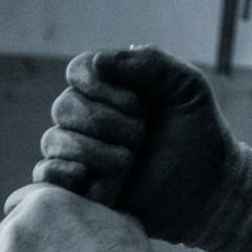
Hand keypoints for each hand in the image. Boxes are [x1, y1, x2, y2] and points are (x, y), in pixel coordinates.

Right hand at [34, 46, 251, 251]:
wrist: (207, 190)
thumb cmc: (199, 134)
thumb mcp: (187, 88)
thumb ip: (151, 63)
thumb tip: (98, 62)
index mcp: (112, 88)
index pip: (79, 71)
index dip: (101, 84)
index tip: (139, 103)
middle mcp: (88, 118)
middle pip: (64, 106)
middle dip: (103, 120)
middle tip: (141, 135)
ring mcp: (79, 153)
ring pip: (54, 140)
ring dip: (92, 150)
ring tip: (128, 162)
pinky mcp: (76, 188)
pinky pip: (45, 175)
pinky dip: (60, 173)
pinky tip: (87, 177)